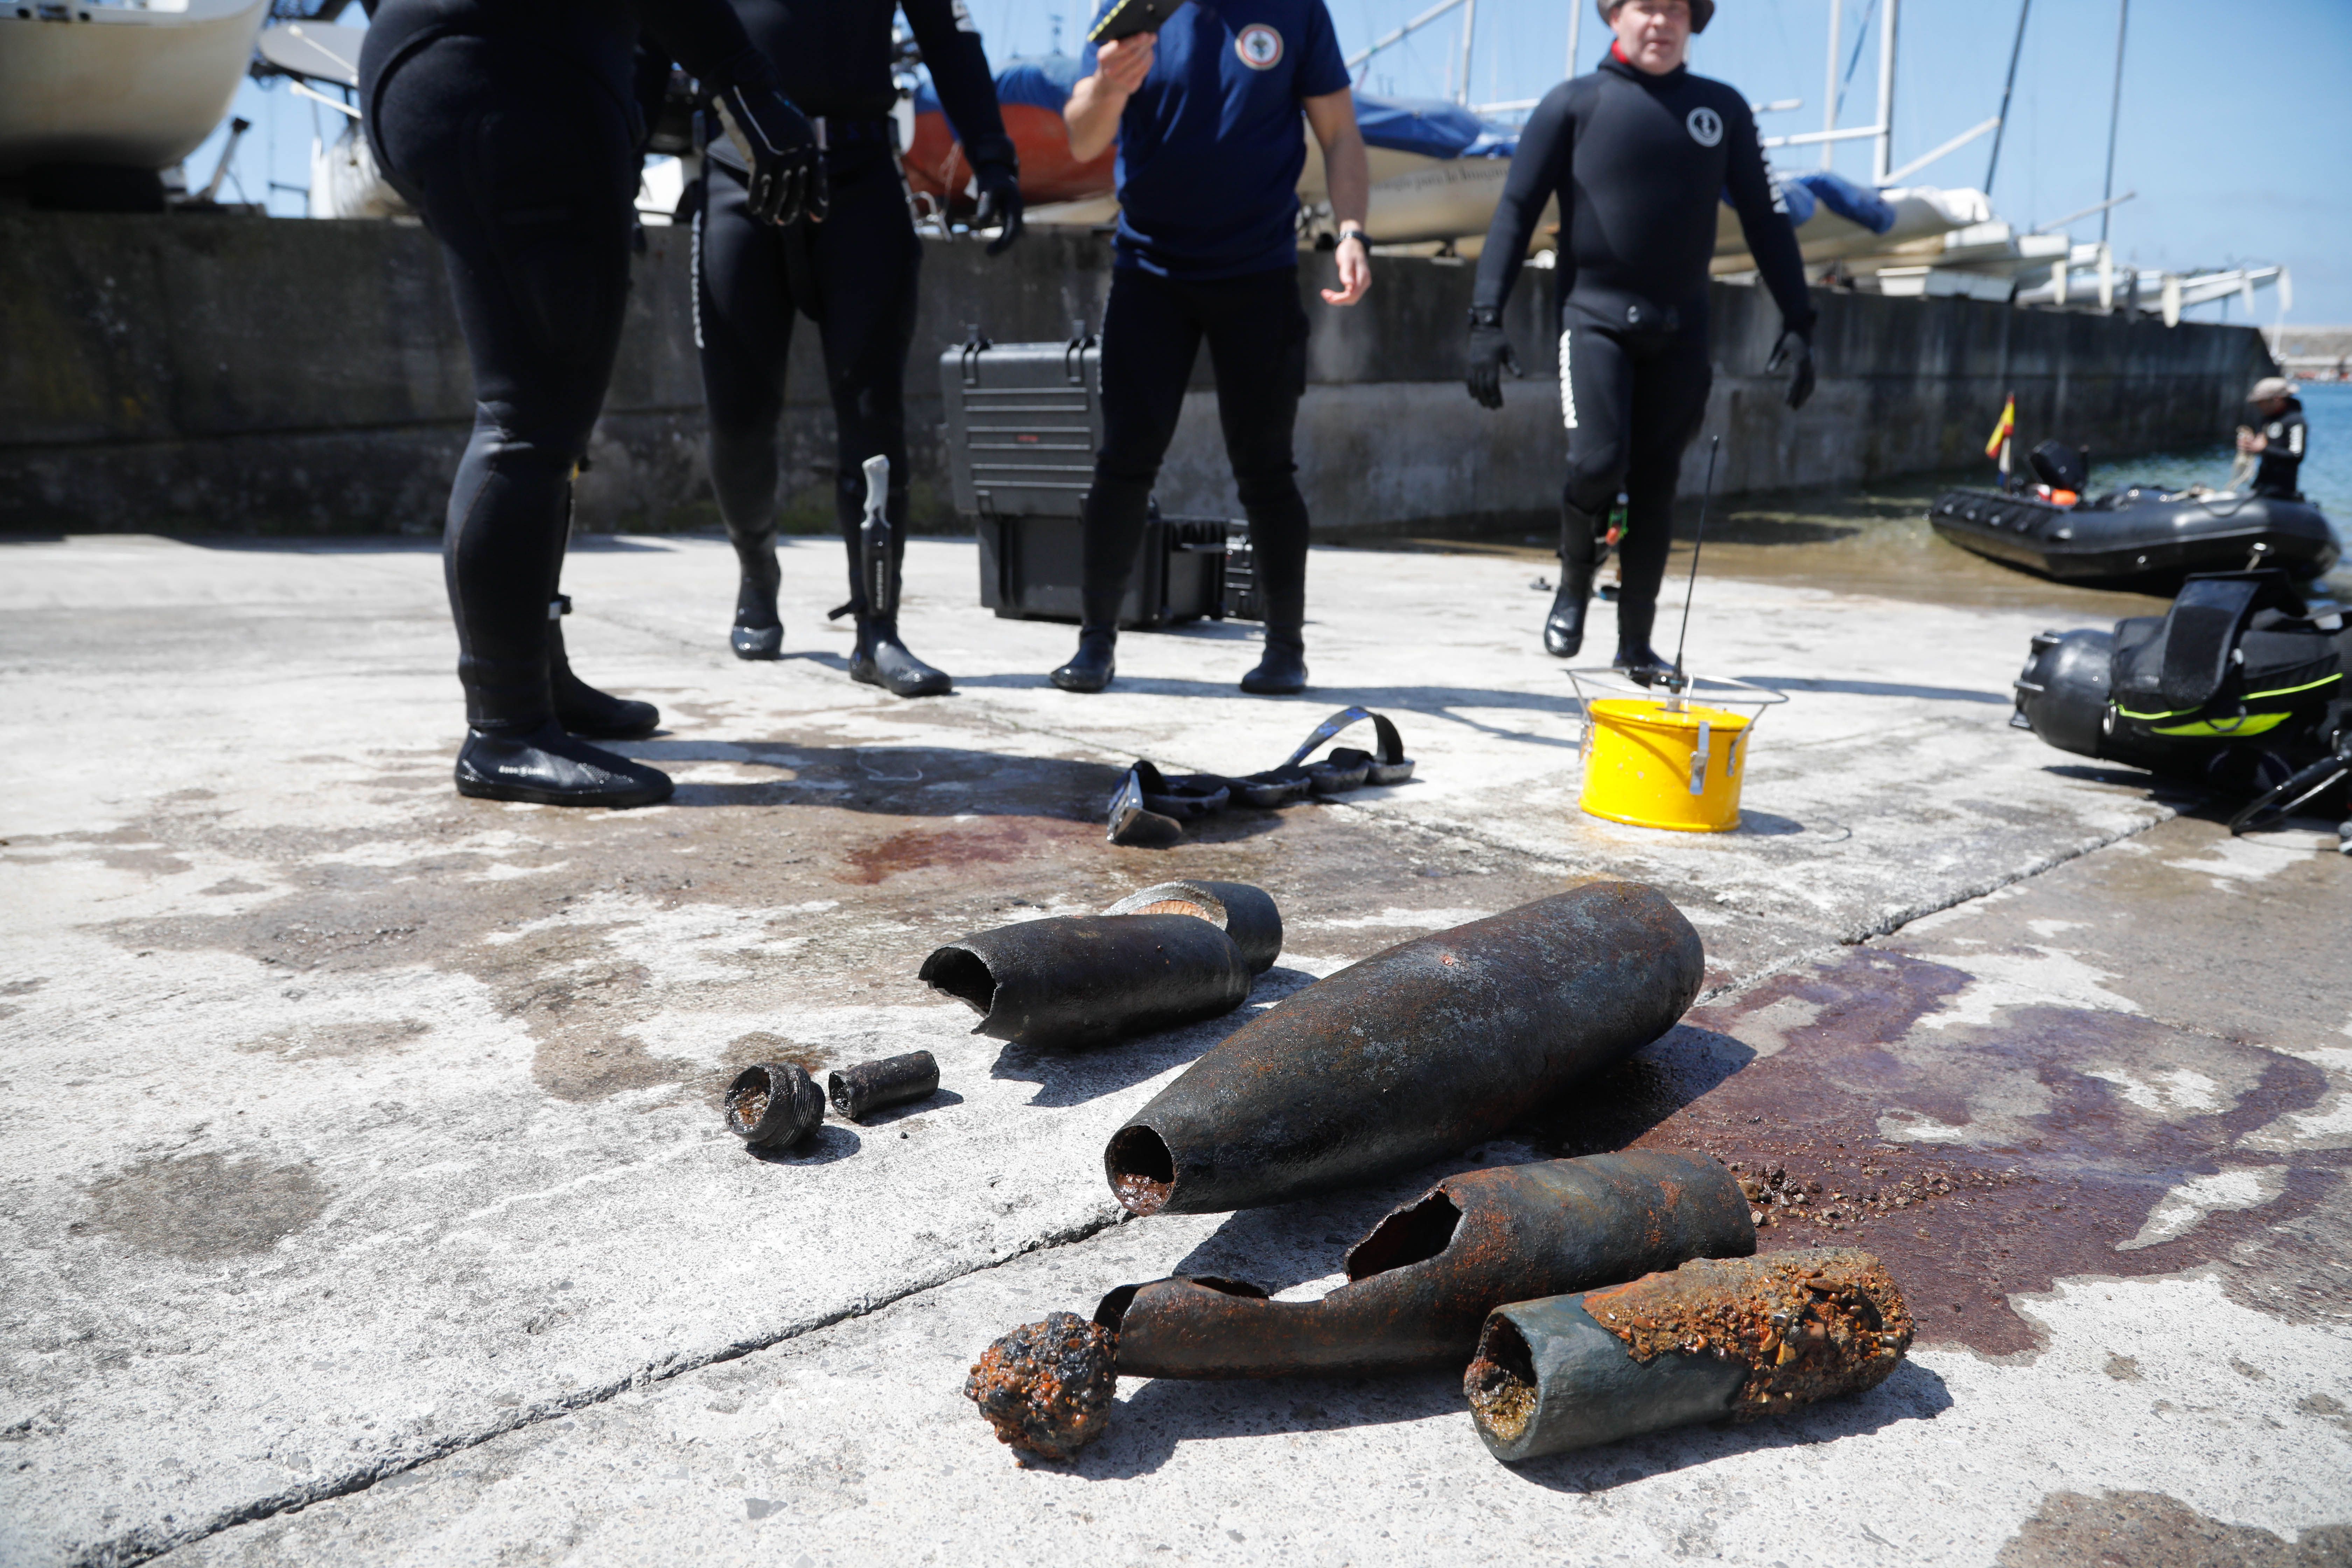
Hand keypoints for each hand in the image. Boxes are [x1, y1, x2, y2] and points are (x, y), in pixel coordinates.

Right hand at [719, 84, 827, 226]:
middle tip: (786, 222)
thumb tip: (799, 170)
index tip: (817, 218)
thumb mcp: (793, 125)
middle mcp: (799, 152)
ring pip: (779, 193)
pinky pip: (759, 186)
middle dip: (792, 209)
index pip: (818, 179)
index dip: (818, 201)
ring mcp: (780, 154)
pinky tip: (755, 208)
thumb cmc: (769, 107)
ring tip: (770, 220)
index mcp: (809, 144)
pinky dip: (757, 200)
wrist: (749, 86)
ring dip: (774, 210)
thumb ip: (799, 146)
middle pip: (798, 190)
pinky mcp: (759, 155)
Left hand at [972, 163, 1024, 254]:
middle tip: (989, 254)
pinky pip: (1005, 228)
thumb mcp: (988, 189)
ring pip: (1010, 231)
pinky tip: (992, 244)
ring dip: (1002, 243)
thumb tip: (983, 223)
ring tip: (990, 252)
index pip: (1013, 227)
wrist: (995, 169)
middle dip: (1003, 244)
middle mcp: (1016, 210)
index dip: (1005, 240)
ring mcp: (1011, 212)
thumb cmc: (992, 179)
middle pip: (1013, 231)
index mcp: (1015, 205)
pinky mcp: (1005, 213)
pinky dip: (1000, 237)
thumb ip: (987, 204)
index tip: (993, 249)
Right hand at [1094, 31, 1155, 92]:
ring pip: (1141, 62)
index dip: (1135, 40)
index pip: (1121, 47)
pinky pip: (1144, 70)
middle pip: (1133, 55)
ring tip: (1150, 45)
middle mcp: (1111, 70)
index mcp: (1104, 57)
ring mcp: (1121, 80)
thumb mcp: (1109, 50)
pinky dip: (1148, 60)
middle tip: (1153, 36)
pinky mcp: (1131, 86)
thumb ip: (1119, 40)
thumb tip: (1138, 29)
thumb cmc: (1111, 60)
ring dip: (1148, 52)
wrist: (1108, 85)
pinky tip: (1149, 54)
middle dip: (1144, 44)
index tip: (1145, 34)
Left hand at [1321, 231, 1369, 304]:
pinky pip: (1350, 294)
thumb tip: (1349, 286)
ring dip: (1338, 299)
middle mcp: (1365, 282)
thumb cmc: (1349, 251)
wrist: (1354, 244)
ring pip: (1351, 298)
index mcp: (1363, 277)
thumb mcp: (1346, 260)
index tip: (1328, 297)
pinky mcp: (1358, 284)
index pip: (1353, 294)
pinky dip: (1340, 296)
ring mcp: (1363, 284)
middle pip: (1352, 299)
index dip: (1340, 299)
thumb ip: (1346, 273)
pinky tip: (1331, 293)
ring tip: (1325, 293)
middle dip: (1337, 299)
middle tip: (1324, 294)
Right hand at [1465, 310, 1516, 408]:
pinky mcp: (1469, 365)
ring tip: (1485, 405)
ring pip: (1475, 386)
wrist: (1483, 329)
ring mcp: (1473, 365)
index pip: (1492, 384)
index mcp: (1491, 362)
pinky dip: (1471, 389)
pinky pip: (1468, 380)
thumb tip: (1521, 376)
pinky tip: (1475, 396)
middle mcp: (1480, 365)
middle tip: (1494, 408)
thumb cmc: (1499, 340)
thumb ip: (1514, 363)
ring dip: (1480, 397)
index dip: (1496, 396)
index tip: (1500, 404)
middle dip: (1488, 399)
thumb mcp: (1509, 350)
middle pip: (1483, 388)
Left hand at [1766, 327, 1813, 410]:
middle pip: (1805, 385)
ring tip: (1797, 405)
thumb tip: (1767, 372)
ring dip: (1805, 395)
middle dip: (1800, 397)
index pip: (1796, 381)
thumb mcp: (1779, 347)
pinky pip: (1811, 379)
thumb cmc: (1788, 336)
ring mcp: (1812, 364)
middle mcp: (1808, 364)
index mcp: (1800, 361)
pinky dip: (1808, 388)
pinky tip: (1803, 395)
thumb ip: (1774, 360)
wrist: (1800, 326)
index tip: (1786, 403)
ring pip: (1810, 383)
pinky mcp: (1812, 364)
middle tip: (1793, 409)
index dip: (1791, 393)